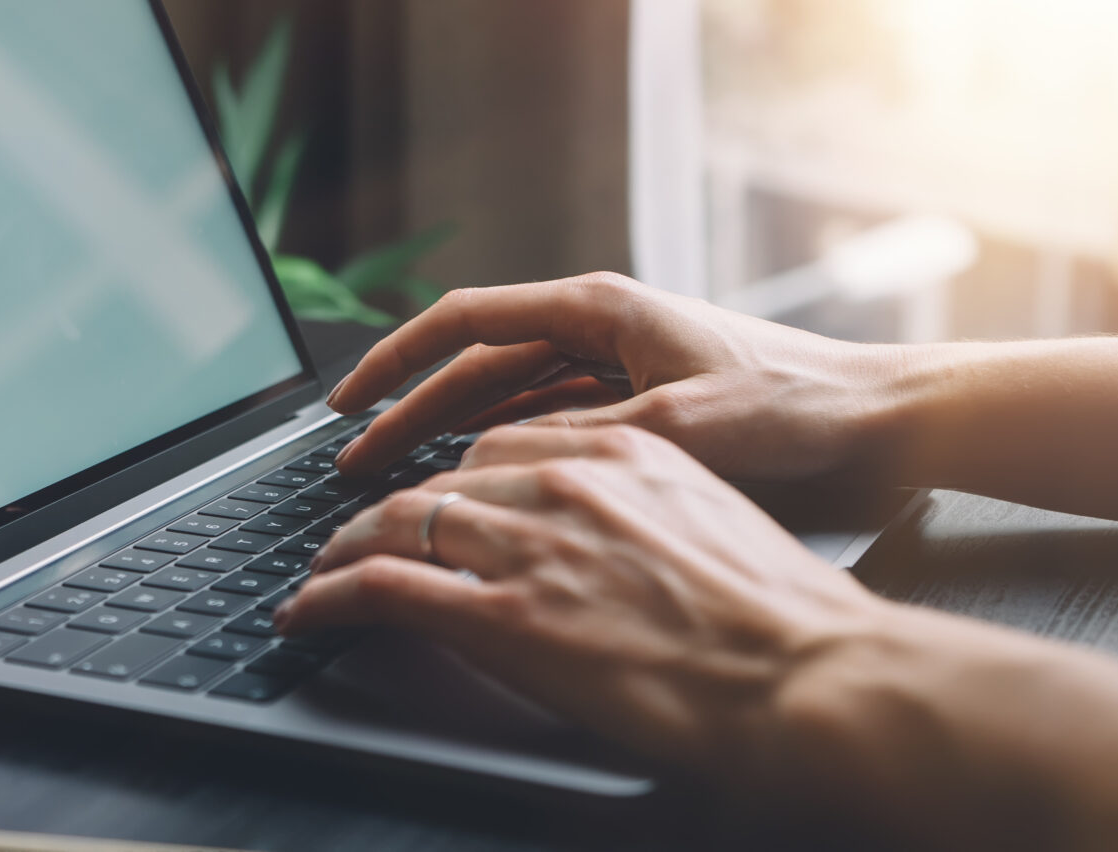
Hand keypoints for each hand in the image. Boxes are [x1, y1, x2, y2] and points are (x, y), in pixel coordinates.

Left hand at [279, 422, 893, 775]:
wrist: (809, 674)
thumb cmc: (784, 621)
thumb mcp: (713, 531)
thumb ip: (646, 518)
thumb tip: (613, 546)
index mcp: (624, 452)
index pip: (502, 443)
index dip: (454, 479)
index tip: (433, 502)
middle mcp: (567, 480)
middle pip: (442, 479)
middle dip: (391, 510)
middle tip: (356, 537)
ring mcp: (532, 543)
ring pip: (397, 523)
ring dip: (344, 550)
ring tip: (321, 575)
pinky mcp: (505, 613)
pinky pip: (385, 585)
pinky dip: (331, 595)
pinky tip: (309, 611)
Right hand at [325, 272, 901, 485]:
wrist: (885, 421)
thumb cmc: (798, 406)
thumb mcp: (676, 426)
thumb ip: (577, 438)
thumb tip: (485, 463)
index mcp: (601, 307)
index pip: (466, 322)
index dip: (395, 361)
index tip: (346, 403)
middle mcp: (605, 327)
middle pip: (479, 365)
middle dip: (410, 409)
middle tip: (353, 458)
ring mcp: (624, 367)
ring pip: (511, 399)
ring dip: (453, 434)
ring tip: (399, 478)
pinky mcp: (646, 405)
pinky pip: (552, 425)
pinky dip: (508, 452)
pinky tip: (480, 489)